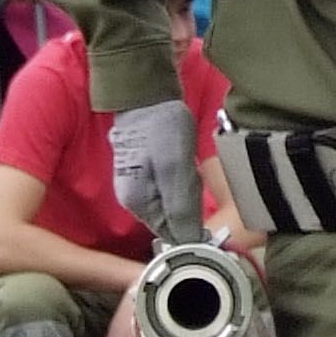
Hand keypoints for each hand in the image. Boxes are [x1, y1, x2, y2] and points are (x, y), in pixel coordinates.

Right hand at [108, 98, 199, 242]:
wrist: (149, 94)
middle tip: (192, 176)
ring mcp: (141, 185)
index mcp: (138, 204)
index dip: (191, 225)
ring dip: (189, 189)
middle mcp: (135, 200)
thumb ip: (180, 209)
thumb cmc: (161, 128)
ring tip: (188, 166)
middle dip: (190, 203)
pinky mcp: (149, 172)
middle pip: (175, 218)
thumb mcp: (175, 171)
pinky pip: (174, 187)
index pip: (171, 233)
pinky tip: (185, 161)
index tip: (200, 200)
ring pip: (177, 202)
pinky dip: (185, 177)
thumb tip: (189, 242)